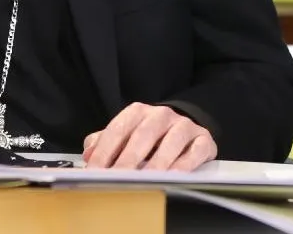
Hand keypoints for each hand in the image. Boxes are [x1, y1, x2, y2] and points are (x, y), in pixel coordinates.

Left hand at [82, 103, 216, 171]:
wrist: (185, 128)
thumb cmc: (150, 136)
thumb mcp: (126, 134)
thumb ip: (105, 142)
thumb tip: (88, 154)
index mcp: (137, 112)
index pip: (117, 130)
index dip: (105, 152)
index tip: (94, 171)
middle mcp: (160, 115)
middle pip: (142, 136)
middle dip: (128, 159)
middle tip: (117, 179)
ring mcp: (183, 126)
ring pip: (170, 143)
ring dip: (156, 163)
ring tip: (145, 180)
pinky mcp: (203, 139)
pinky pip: (195, 151)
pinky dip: (185, 164)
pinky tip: (174, 177)